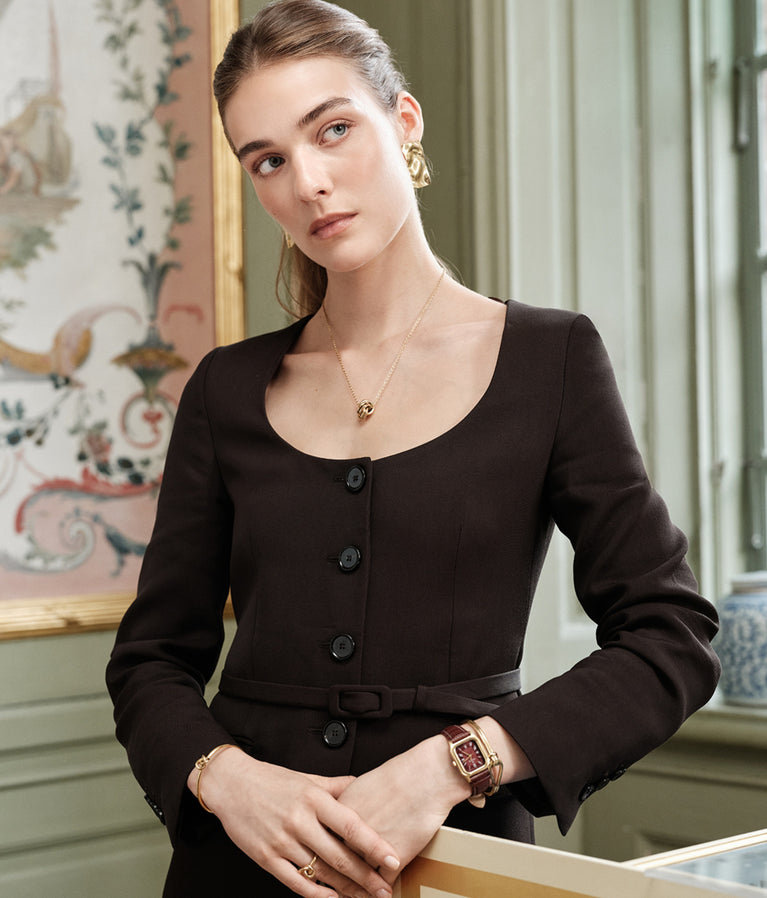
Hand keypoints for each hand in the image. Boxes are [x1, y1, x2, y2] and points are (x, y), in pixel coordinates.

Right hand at [189, 747, 399, 897]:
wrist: (231, 784)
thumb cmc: (272, 780)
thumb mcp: (308, 778)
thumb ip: (337, 786)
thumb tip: (365, 785)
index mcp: (313, 798)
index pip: (350, 825)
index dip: (374, 845)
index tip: (394, 859)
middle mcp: (299, 820)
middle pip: (339, 855)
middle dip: (366, 877)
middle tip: (385, 891)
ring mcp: (282, 841)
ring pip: (320, 872)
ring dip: (345, 890)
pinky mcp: (266, 858)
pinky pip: (296, 882)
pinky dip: (316, 894)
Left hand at [338, 736, 469, 886]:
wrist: (428, 775)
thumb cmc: (403, 773)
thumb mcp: (365, 784)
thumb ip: (351, 804)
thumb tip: (345, 817)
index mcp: (341, 810)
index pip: (324, 838)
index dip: (323, 852)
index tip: (324, 860)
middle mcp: (351, 831)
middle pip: (337, 861)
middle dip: (337, 875)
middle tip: (337, 882)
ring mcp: (371, 849)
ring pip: (358, 877)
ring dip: (357, 887)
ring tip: (356, 893)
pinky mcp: (392, 860)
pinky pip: (381, 884)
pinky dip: (380, 892)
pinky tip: (381, 893)